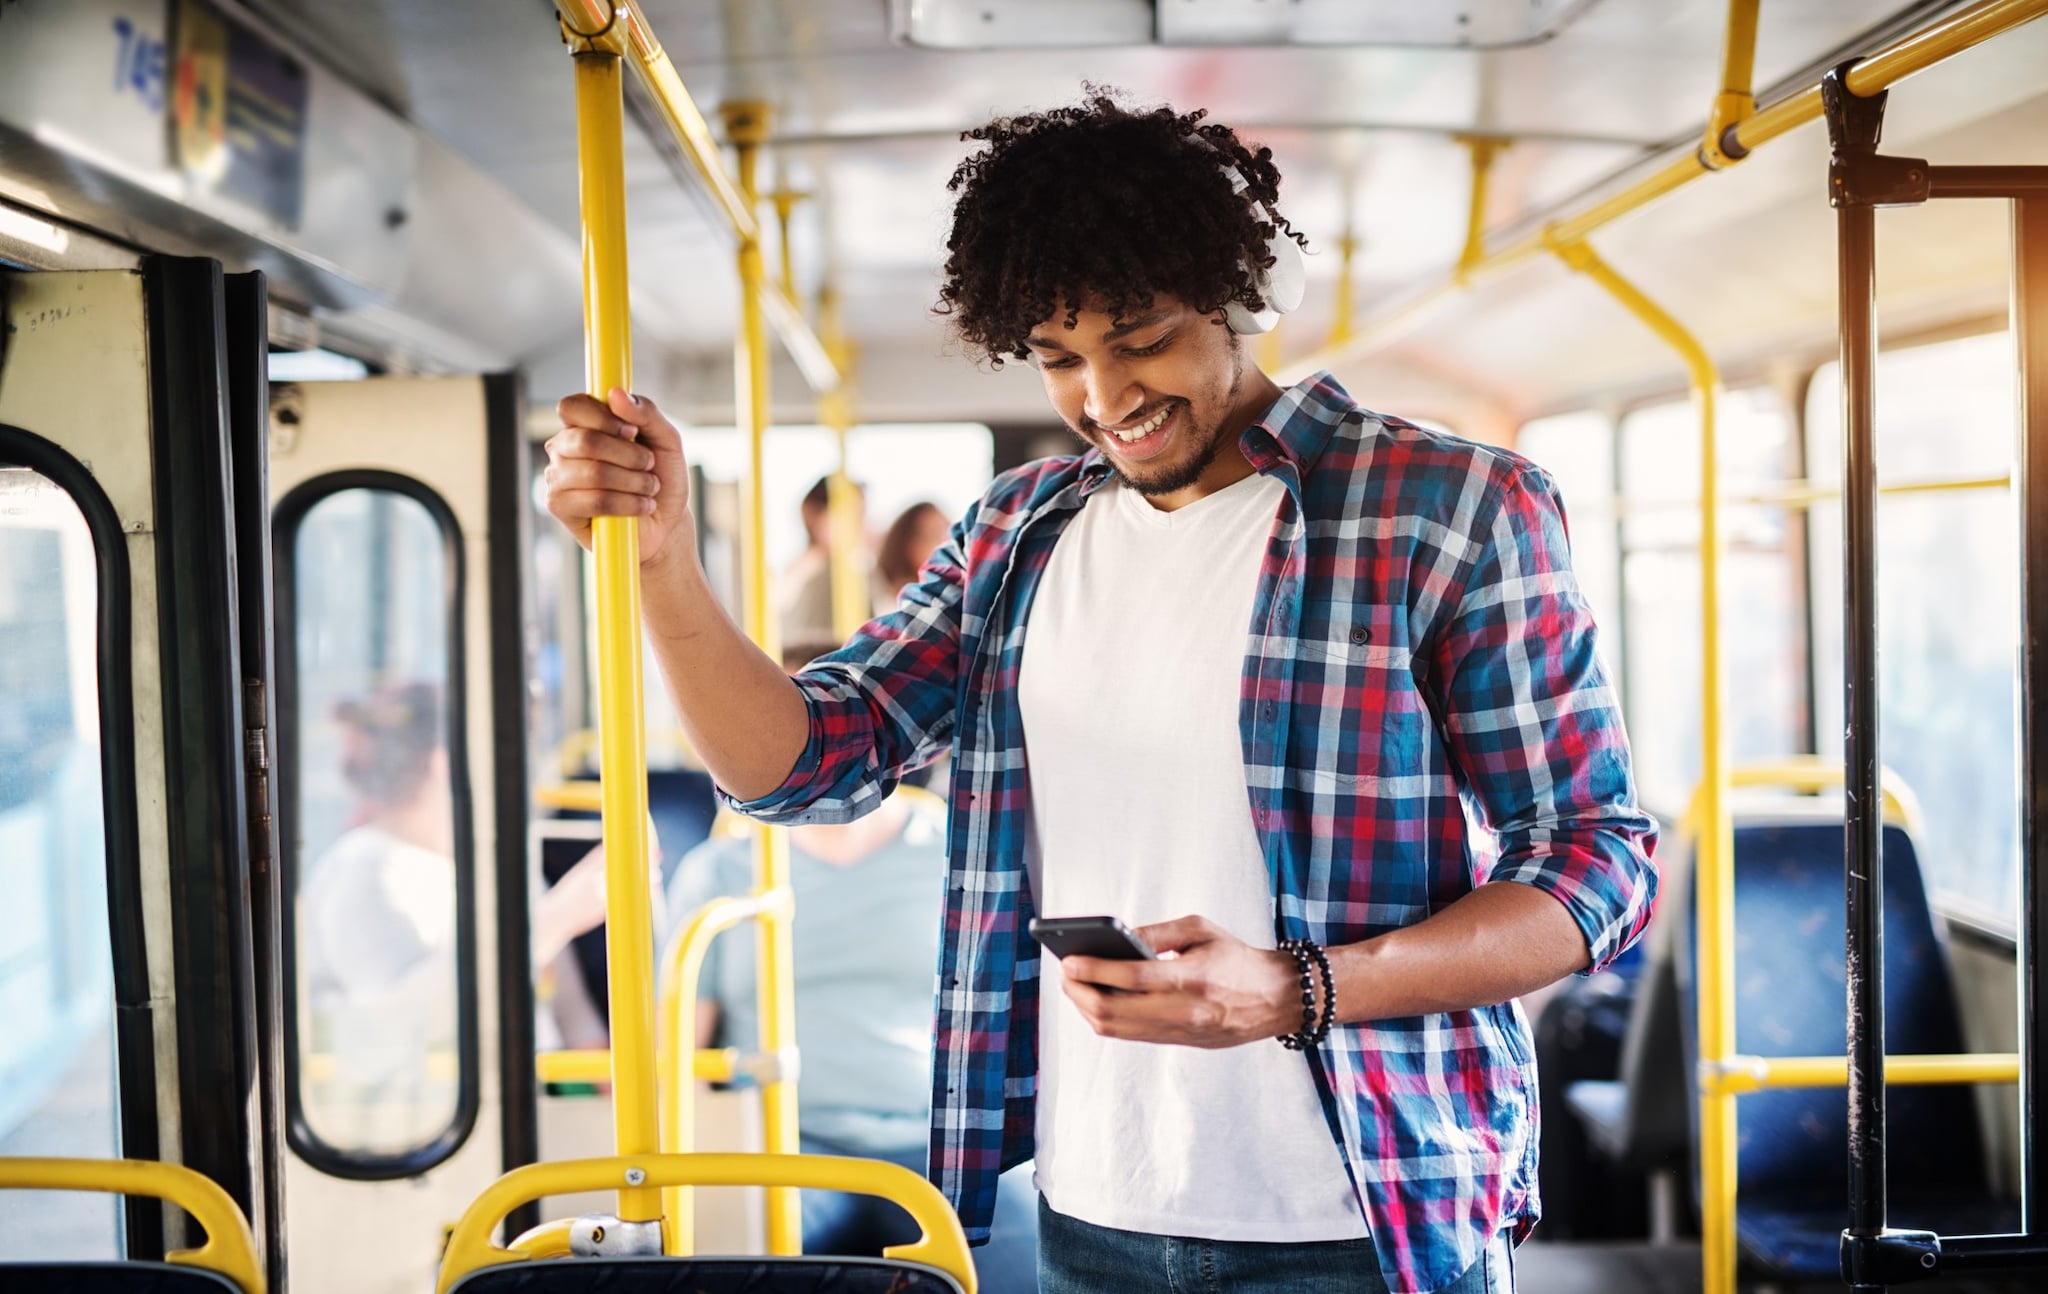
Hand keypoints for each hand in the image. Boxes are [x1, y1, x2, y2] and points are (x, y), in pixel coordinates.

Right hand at [545, 388, 693, 569]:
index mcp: (582, 424)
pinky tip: (641, 506)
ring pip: (594, 473)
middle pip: (586, 441)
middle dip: (629, 455)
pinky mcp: (560, 507)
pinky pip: (594, 500)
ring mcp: (557, 477)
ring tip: (649, 488)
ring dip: (634, 482)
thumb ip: (646, 412)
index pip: (572, 407)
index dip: (603, 417)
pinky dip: (628, 504)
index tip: (632, 431)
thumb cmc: (662, 477)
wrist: (666, 522)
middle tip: (648, 465)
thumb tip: (615, 393)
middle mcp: (563, 448)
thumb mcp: (667, 440)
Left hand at [1056, 915, 1298, 1048]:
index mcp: (1193, 977)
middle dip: (1080, 993)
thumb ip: (1156, 933)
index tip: (1069, 961)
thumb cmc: (1236, 957)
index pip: (1133, 978)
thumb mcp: (1200, 929)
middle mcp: (1185, 1011)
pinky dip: (1107, 1019)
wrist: (1275, 998)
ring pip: (1118, 1029)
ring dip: (1088, 1009)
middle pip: (1116, 1011)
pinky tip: (1096, 1000)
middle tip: (1066, 973)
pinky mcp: (1179, 1043)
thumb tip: (1115, 938)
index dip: (1095, 970)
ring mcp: (1180, 1032)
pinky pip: (1131, 1035)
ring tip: (1075, 986)